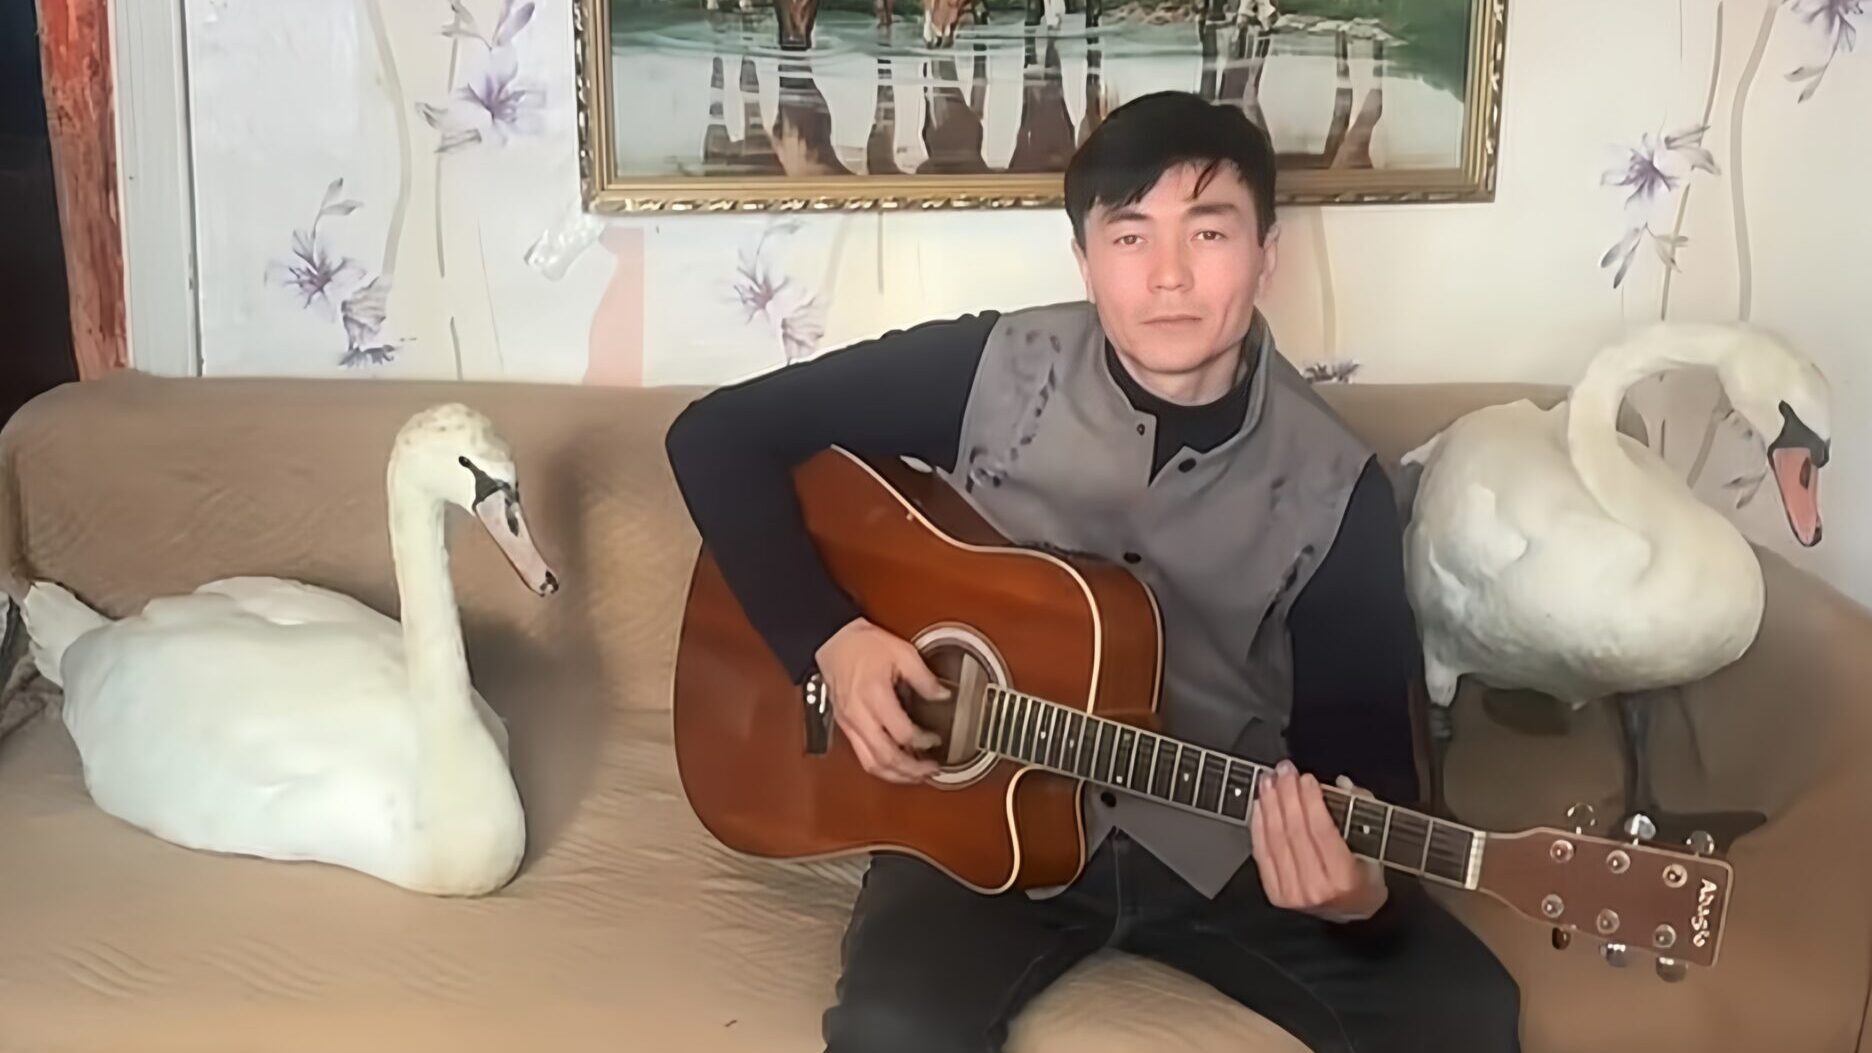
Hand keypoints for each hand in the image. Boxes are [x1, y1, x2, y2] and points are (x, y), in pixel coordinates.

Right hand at [814, 618, 946, 783]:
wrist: (833, 642)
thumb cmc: (863, 645)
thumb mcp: (902, 652)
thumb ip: (924, 677)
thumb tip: (942, 695)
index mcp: (874, 694)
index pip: (901, 732)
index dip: (923, 741)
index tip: (936, 739)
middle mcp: (859, 715)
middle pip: (885, 756)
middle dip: (912, 770)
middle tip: (932, 770)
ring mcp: (850, 724)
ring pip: (872, 764)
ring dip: (896, 775)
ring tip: (917, 776)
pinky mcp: (846, 728)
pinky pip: (863, 757)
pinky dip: (882, 768)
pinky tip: (897, 767)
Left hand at [1250, 760, 1387, 922]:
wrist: (1349, 919)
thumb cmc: (1364, 884)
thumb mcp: (1376, 852)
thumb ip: (1360, 815)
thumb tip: (1341, 785)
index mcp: (1344, 878)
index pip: (1321, 830)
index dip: (1311, 800)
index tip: (1306, 779)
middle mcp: (1315, 887)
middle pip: (1294, 831)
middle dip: (1287, 795)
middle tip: (1284, 771)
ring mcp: (1291, 893)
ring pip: (1275, 839)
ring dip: (1269, 804)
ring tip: (1268, 781)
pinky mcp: (1275, 894)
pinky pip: (1261, 853)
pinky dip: (1258, 825)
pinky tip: (1260, 805)